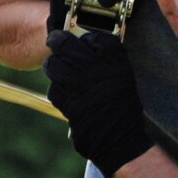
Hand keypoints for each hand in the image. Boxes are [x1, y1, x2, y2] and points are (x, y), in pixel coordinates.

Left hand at [43, 29, 152, 177]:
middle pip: (68, 46)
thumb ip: (109, 61)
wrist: (120, 140)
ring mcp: (82, 90)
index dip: (89, 36)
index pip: (100, 39)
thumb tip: (86, 43)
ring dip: (52, 63)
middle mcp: (99, 75)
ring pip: (55, 66)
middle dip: (58, 40)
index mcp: (118, 67)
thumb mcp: (125, 80)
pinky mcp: (69, 106)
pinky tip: (62, 88)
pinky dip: (55, 87)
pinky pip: (54, 89)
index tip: (84, 38)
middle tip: (55, 39)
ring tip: (54, 63)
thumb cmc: (123, 108)